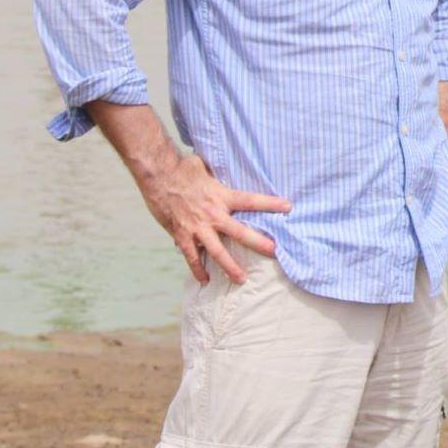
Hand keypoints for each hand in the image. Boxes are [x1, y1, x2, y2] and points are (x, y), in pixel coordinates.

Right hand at [140, 153, 291, 284]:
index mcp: (222, 195)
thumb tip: (227, 167)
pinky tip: (205, 280)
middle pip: (240, 232)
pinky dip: (197, 270)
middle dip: (258, 243)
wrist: (158, 176)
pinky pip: (192, 257)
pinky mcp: (181, 235)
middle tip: (274, 252)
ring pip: (217, 252)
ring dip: (230, 267)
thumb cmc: (183, 168)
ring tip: (242, 280)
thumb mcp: (208, 168)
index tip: (288, 207)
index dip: (271, 203)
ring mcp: (197, 227)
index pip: (251, 200)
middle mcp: (213, 214)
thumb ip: (219, 175)